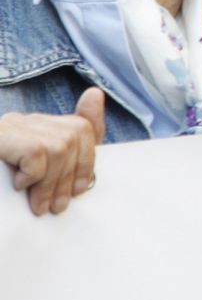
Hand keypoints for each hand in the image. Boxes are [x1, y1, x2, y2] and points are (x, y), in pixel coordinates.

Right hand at [0, 87, 105, 215]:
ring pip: (59, 145)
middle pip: (75, 135)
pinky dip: (34, 174)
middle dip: (72, 175)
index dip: (89, 157)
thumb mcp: (40, 179)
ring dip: (52, 182)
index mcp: (33, 128)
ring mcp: (5, 128)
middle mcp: (19, 122)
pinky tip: (18, 185)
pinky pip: (37, 151)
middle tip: (55, 207)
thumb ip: (68, 149)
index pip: (80, 126)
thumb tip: (94, 92)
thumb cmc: (4, 197)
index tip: (82, 188)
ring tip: (38, 205)